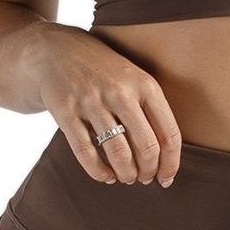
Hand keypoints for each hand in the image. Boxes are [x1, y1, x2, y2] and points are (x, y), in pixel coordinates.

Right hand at [25, 22, 181, 187]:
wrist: (58, 50)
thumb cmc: (105, 71)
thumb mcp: (134, 79)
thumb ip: (150, 110)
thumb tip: (166, 156)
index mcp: (145, 85)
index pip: (169, 134)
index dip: (170, 163)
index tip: (166, 178)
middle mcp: (122, 93)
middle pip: (146, 147)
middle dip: (148, 172)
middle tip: (144, 179)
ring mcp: (93, 102)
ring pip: (118, 154)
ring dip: (126, 174)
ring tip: (126, 177)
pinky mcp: (67, 112)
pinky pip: (87, 153)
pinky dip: (99, 172)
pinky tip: (105, 176)